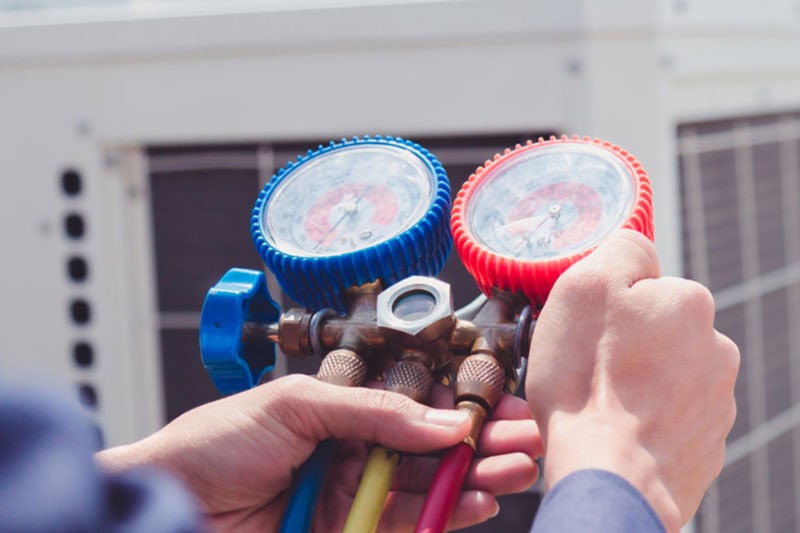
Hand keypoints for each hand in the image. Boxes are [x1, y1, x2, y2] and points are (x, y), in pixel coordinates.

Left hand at [97, 374, 540, 531]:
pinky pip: (409, 524)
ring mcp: (355, 495)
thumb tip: (440, 419)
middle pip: (431, 446)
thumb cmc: (215, 441)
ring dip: (476, 476)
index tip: (500, 403)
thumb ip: (373, 410)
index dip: (460, 404)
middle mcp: (355, 451)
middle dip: (480, 440)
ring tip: (515, 465)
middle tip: (522, 436)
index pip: (415, 404)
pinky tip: (479, 499)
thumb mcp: (295, 403)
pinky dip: (447, 514)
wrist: (170, 504)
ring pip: (429, 486)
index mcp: (342, 410)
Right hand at [525, 230, 738, 531]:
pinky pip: (669, 415)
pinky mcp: (706, 442)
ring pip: (664, 373)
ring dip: (637, 380)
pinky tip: (619, 428)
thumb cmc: (588, 384)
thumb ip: (619, 250)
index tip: (586, 331)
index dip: (606, 305)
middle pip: (656, 329)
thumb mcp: (584, 288)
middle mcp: (716, 346)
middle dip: (625, 343)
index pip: (643, 284)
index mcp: (689, 303)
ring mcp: (716, 399)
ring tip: (602, 403)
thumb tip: (637, 249)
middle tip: (588, 368)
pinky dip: (646, 417)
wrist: (611, 477)